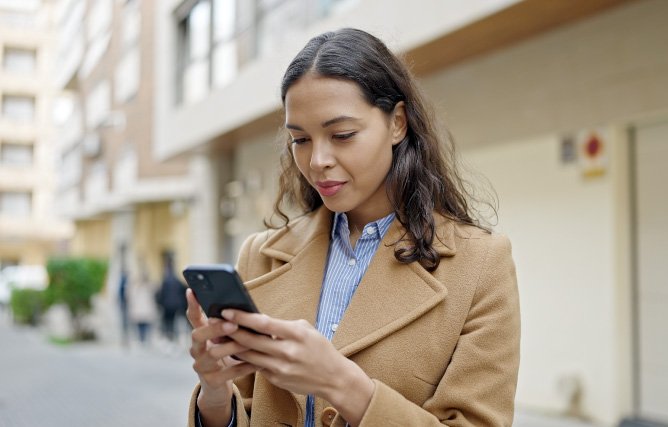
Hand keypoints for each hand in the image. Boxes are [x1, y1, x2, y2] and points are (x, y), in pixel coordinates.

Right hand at [185, 289, 258, 425]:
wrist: (219, 387)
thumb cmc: (227, 355)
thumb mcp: (227, 339)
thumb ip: (231, 326)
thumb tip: (248, 311)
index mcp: (200, 335)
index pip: (193, 317)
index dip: (192, 304)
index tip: (192, 290)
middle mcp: (196, 349)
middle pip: (198, 335)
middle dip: (215, 328)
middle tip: (233, 324)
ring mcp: (200, 366)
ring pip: (213, 353)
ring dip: (233, 346)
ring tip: (249, 342)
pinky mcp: (210, 381)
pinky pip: (227, 373)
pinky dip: (243, 367)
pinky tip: (256, 363)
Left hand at [220, 309, 374, 425]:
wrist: (333, 378)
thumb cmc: (320, 349)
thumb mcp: (306, 330)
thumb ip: (283, 326)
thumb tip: (259, 320)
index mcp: (296, 335)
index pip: (264, 323)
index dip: (243, 317)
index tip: (227, 310)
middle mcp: (287, 352)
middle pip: (251, 341)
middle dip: (230, 330)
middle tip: (215, 321)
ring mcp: (281, 368)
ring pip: (249, 355)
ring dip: (232, 346)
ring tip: (219, 336)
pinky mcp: (276, 380)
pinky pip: (256, 367)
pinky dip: (245, 358)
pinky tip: (234, 351)